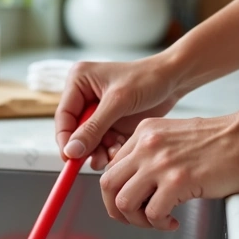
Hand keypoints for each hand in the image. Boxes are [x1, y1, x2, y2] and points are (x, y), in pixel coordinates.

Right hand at [56, 57, 184, 169]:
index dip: (65, 139)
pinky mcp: (111, 123)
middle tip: (95, 160)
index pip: (64, 116)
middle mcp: (85, 97)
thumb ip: (93, 128)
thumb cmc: (147, 78)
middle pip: (75, 131)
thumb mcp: (118, 102)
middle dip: (85, 147)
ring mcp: (98, 112)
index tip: (69, 158)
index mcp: (79, 82)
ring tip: (112, 153)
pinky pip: (103, 144)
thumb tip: (71, 150)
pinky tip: (121, 149)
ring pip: (89, 141)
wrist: (174, 79)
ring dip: (99, 151)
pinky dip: (111, 150)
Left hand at [99, 113, 238, 229]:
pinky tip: (173, 222)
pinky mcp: (178, 181)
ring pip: (123, 201)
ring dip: (136, 220)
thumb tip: (141, 184)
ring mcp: (161, 163)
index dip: (117, 190)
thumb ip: (155, 154)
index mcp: (146, 132)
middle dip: (117, 209)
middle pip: (107, 183)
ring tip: (156, 221)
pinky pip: (152, 213)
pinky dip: (159, 224)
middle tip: (135, 218)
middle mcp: (147, 145)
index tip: (132, 201)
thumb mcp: (177, 137)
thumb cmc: (226, 141)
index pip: (112, 166)